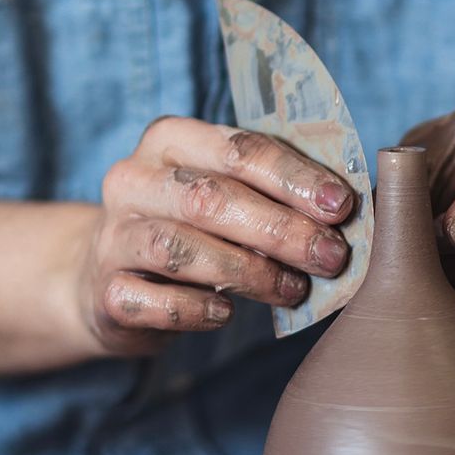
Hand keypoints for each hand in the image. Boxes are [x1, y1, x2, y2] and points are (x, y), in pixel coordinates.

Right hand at [79, 117, 353, 355]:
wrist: (109, 278)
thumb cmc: (193, 229)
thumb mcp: (227, 195)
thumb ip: (274, 191)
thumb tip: (348, 208)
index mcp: (171, 140)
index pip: (238, 148)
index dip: (294, 178)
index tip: (341, 206)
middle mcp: (133, 179)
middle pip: (209, 197)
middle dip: (280, 228)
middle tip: (331, 256)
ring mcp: (114, 236)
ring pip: (178, 248)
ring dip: (247, 271)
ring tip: (293, 290)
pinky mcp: (105, 291)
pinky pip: (150, 302)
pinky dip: (194, 309)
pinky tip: (226, 314)